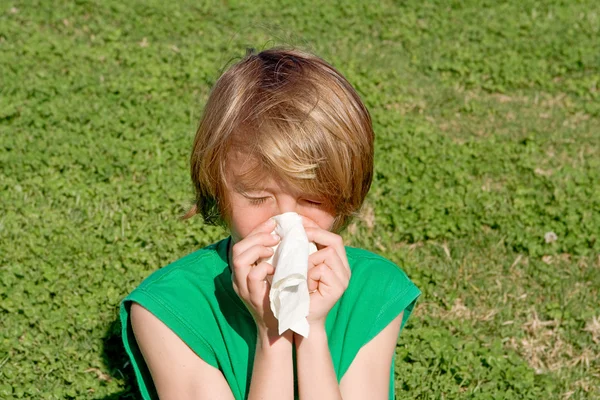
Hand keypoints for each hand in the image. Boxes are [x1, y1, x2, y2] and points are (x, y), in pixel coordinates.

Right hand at [230, 218, 280, 335]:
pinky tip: (276, 268)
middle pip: (237, 249)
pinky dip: (265, 267)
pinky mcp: (254, 297)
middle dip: (257, 237)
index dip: (256, 231)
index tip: (273, 223)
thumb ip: (271, 258)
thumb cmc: (279, 297)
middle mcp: (238, 279)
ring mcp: (244, 289)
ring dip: (258, 249)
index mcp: (241, 272)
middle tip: (276, 235)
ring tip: (274, 249)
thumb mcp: (273, 275)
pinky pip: (253, 276)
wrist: (279, 327)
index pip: (241, 244)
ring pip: (240, 259)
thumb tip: (281, 234)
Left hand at [302, 216, 350, 327]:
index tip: (300, 224)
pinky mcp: (339, 288)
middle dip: (315, 235)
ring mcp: (344, 279)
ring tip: (301, 274)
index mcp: (337, 263)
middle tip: (298, 235)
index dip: (317, 229)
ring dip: (309, 261)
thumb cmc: (297, 292)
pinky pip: (322, 269)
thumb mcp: (301, 268)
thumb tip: (294, 229)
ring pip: (328, 254)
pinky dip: (309, 274)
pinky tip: (304, 285)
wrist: (300, 318)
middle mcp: (345, 270)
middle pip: (335, 241)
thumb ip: (304, 252)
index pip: (333, 238)